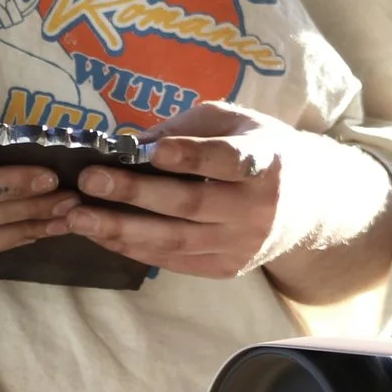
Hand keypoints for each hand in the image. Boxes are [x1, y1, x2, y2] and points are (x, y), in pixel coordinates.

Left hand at [66, 101, 391, 281]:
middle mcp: (258, 207)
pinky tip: (103, 235)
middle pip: (191, 204)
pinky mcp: (228, 268)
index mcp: (266, 160)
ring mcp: (243, 244)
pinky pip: (175, 261)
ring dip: (122, 230)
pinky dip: (136, 249)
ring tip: (79, 218)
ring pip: (177, 240)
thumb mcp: (237, 122)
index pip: (227, 160)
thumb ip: (188, 128)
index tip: (151, 151)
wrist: (312, 204)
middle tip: (88, 181)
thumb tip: (128, 143)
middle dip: (135, 193)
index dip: (190, 157)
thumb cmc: (262, 150)